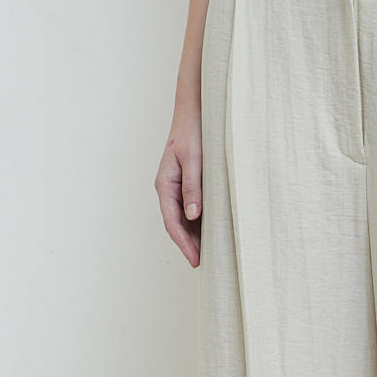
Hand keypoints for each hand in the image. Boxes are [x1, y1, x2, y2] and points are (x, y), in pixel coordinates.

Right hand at [155, 108, 202, 267]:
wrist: (194, 112)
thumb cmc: (193, 132)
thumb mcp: (195, 159)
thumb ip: (193, 187)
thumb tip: (192, 215)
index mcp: (165, 185)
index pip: (172, 222)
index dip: (184, 244)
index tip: (195, 261)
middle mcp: (168, 189)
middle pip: (176, 225)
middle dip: (189, 245)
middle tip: (204, 264)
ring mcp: (176, 188)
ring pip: (183, 219)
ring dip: (194, 236)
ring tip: (209, 254)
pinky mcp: (187, 184)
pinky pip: (190, 209)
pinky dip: (199, 223)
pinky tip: (211, 232)